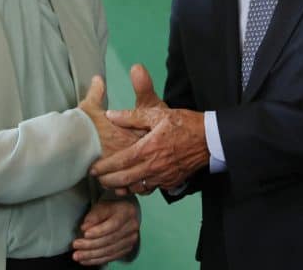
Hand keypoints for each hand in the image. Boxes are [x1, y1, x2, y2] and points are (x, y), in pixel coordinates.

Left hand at [71, 199, 139, 265]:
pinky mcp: (126, 249)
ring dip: (91, 255)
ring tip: (78, 255)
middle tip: (76, 245)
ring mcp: (130, 240)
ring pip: (109, 250)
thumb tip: (85, 227)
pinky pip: (110, 257)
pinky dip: (96, 260)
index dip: (99, 231)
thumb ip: (94, 216)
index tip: (85, 234)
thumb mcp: (101, 206)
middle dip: (91, 244)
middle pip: (110, 239)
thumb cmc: (110, 210)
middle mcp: (132, 227)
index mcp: (127, 212)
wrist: (121, 216)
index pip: (114, 224)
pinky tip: (85, 260)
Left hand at [90, 65, 207, 192]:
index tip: (92, 169)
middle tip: (97, 179)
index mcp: (148, 148)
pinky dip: (139, 189)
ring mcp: (163, 176)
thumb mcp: (158, 113)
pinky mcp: (171, 182)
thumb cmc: (184, 123)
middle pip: (124, 179)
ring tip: (111, 183)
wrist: (210, 139)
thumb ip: (132, 116)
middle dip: (108, 181)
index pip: (120, 162)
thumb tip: (111, 115)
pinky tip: (133, 185)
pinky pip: (151, 189)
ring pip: (137, 188)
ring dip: (122, 187)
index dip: (104, 167)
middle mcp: (154, 166)